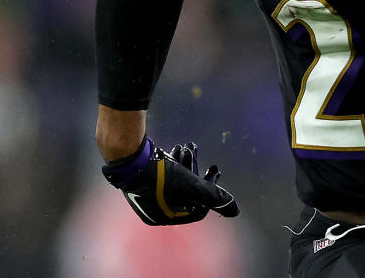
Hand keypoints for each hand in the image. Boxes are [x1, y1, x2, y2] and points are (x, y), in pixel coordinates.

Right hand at [102, 136, 238, 224]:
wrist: (129, 157)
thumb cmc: (160, 175)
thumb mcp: (191, 186)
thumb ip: (214, 196)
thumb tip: (235, 211)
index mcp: (164, 217)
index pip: (196, 209)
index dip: (210, 191)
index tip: (214, 172)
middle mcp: (154, 209)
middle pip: (186, 193)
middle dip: (197, 172)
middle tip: (203, 159)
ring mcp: (146, 194)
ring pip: (175, 180)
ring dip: (185, 163)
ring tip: (189, 146)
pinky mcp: (142, 180)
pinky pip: (164, 173)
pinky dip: (173, 162)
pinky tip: (176, 149)